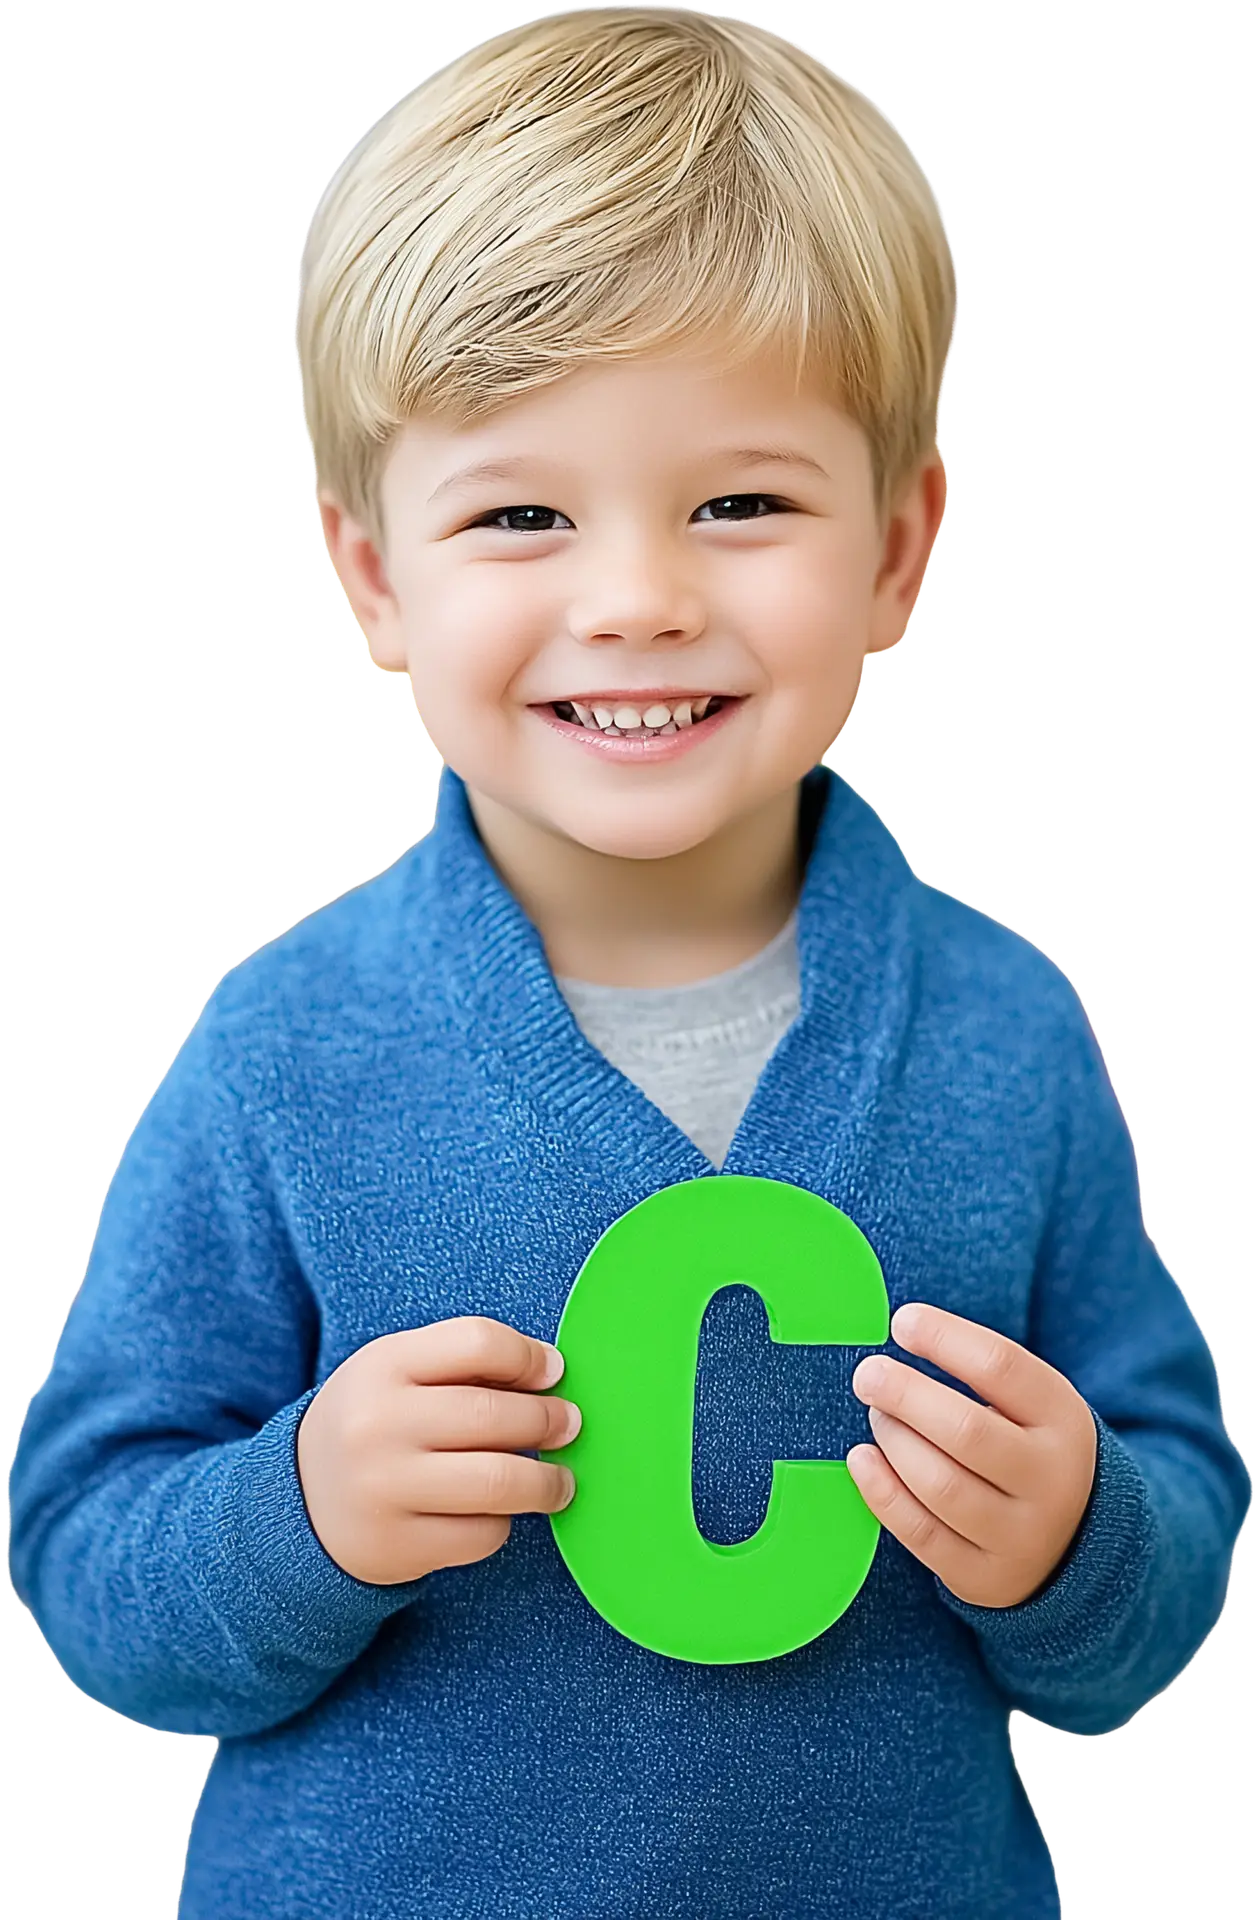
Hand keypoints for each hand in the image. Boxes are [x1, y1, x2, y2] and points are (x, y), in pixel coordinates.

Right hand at [296, 1317, 580, 1586]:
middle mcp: (378, 1425)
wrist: (301, 1503)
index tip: (553, 1372)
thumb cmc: (375, 1423)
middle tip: (568, 1425)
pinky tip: (496, 1511)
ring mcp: (385, 1489)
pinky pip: (482, 1533)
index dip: (529, 1357)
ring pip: (499, 1481)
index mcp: (383, 1365)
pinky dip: (503, 1522)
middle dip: (549, 1420)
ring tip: (560, 1481)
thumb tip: (550, 1371)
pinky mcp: (398, 1546)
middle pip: (494, 1415)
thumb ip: (464, 1361)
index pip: (477, 1342)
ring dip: (548, 1482)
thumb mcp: (399, 1372)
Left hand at [848, 1302, 1097, 1607]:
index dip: (945, 1339)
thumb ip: (981, 1373)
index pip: (1001, 1367)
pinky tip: (861, 1460)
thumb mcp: (1031, 1405)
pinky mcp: (986, 1576)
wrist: (1073, 1540)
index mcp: (1063, 1419)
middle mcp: (1051, 1479)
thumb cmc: (1026, 1446)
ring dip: (895, 1443)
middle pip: (967, 1431)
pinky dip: (883, 1493)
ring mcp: (1022, 1535)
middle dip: (906, 1396)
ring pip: (942, 1486)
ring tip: (876, 1416)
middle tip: (868, 1374)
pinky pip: (922, 1535)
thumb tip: (903, 1328)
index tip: (902, 1323)